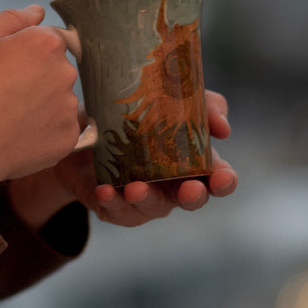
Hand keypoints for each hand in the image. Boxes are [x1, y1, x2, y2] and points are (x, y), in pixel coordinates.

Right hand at [0, 5, 81, 204]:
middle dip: (36, 75)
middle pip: (57, 67)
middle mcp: (65, 73)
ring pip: (59, 98)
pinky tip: (16, 134)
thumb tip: (38, 11)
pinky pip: (60, 127)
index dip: (25, 50)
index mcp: (45, 44)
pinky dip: (43, 130)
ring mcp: (68, 108)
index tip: (4, 67)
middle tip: (3, 93)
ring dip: (41, 103)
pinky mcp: (67, 139)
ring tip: (7, 116)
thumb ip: (12, 19)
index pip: (49, 37)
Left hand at [17, 89, 236, 229]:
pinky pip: (116, 209)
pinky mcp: (115, 206)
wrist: (83, 128)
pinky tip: (106, 190)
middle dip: (194, 196)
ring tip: (135, 187)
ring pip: (153, 205)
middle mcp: (172, 183)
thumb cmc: (133, 113)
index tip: (223, 178)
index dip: (225, 181)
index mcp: (191, 159)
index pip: (218, 177)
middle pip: (192, 199)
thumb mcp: (164, 97)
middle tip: (190, 189)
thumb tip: (222, 126)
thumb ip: (202, 103)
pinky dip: (112, 200)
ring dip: (147, 198)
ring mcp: (144, 198)